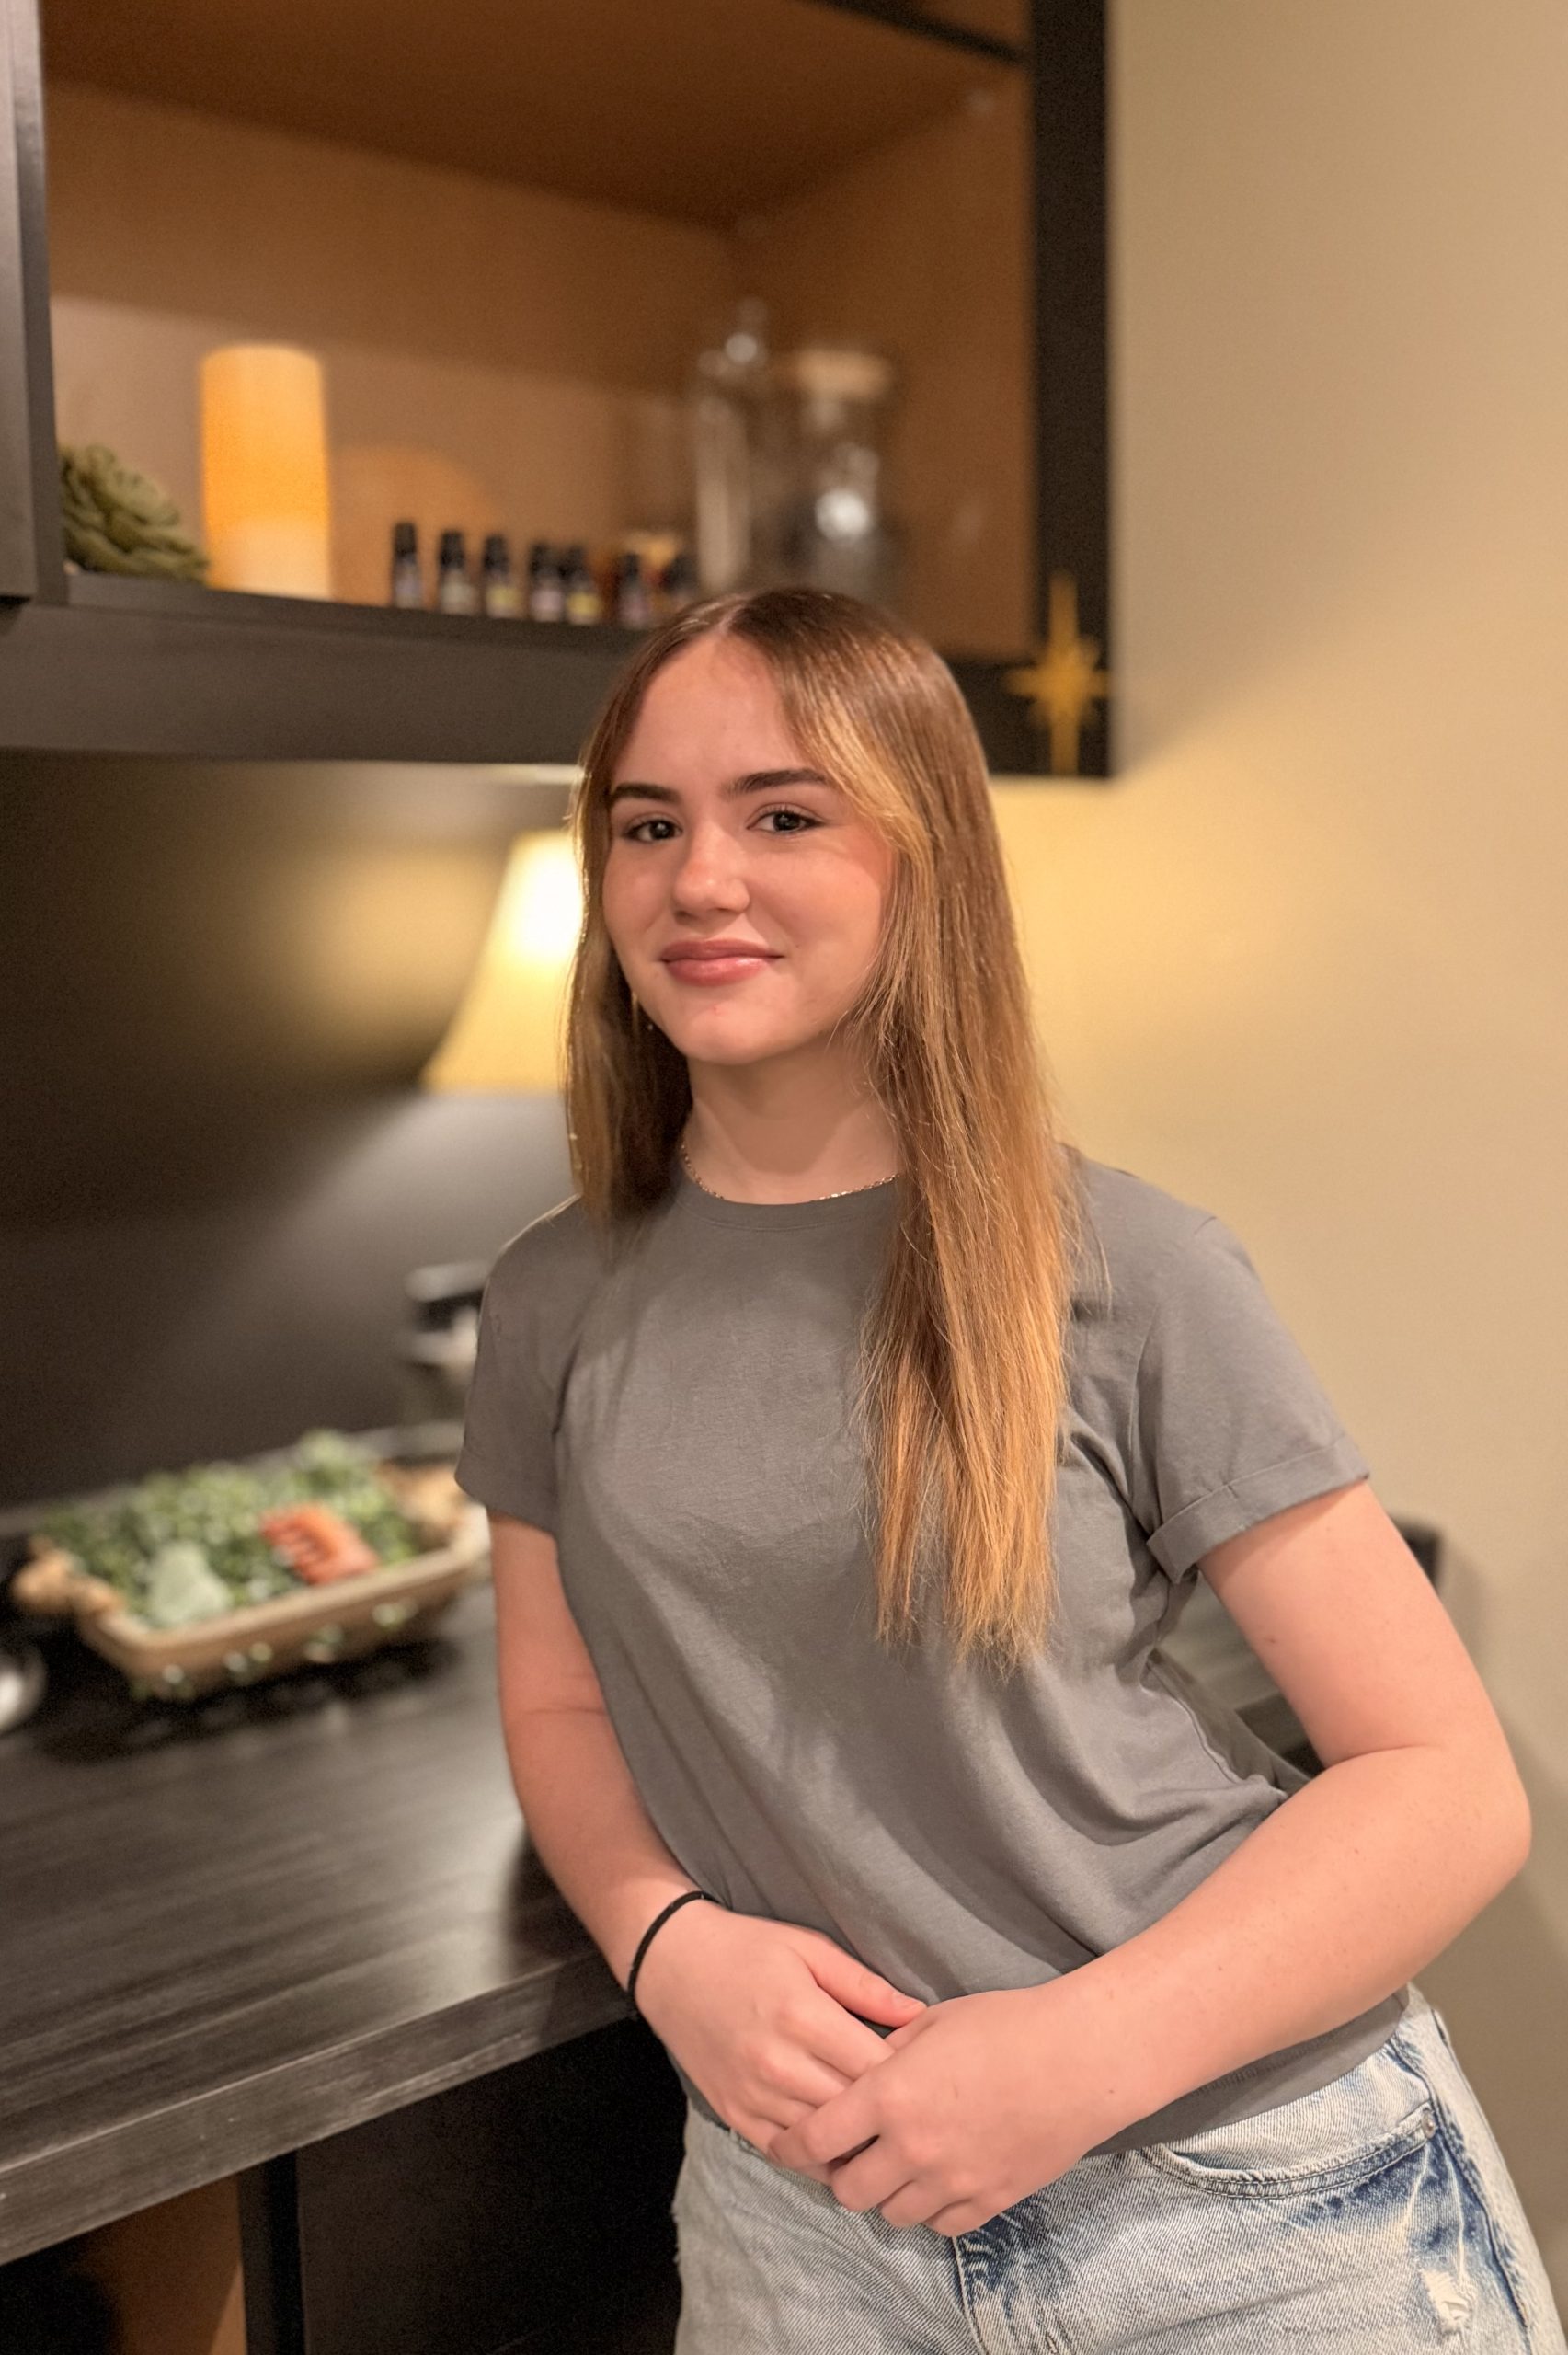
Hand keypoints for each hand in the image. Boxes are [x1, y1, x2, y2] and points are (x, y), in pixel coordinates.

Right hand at [630, 1902, 925, 2153]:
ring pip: (823, 2141)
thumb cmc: (747, 1949)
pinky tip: (839, 2149)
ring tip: (884, 2134)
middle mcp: (779, 2064)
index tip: (924, 2076)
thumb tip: (918, 2015)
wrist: (673, 1965)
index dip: (908, 2078)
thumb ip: (864, 1985)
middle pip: (854, 2111)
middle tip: (912, 2111)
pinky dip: (817, 2157)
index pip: (875, 2070)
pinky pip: (787, 2155)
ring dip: (855, 2141)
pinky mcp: (735, 2115)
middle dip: (887, 2114)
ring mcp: (754, 2096)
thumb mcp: (809, 1949)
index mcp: (804, 2017)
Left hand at [768, 1980, 1116, 2234]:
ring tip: (896, 2165)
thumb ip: (888, 2049)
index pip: (816, 2139)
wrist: (1079, 2058)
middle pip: (848, 2191)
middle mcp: (913, 2147)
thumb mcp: (934, 2021)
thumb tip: (861, 2067)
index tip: (783, 2145)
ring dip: (885, 2193)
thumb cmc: (1008, 2025)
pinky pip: (940, 2225)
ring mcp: (952, 2180)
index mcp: (890, 2096)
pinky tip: (936, 2179)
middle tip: (848, 2154)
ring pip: (892, 2214)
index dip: (790, 2146)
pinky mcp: (989, 2199)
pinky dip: (929, 2208)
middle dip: (840, 2175)